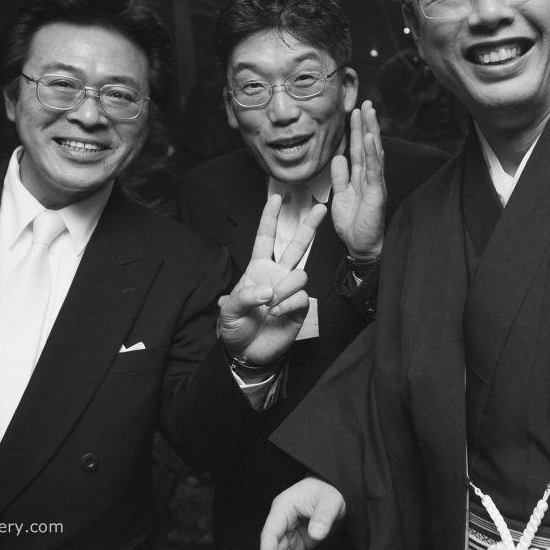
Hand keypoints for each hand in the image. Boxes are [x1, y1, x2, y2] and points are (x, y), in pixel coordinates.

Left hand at [218, 194, 326, 364]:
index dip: (270, 218)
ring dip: (283, 289)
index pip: (265, 238)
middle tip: (321, 208)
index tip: (276, 198)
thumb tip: (269, 290)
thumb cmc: (235, 327)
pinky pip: (301, 297)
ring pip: (300, 274)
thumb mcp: (228, 309)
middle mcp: (277, 276)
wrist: (246, 352)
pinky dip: (286, 305)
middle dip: (309, 226)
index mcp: (257, 269)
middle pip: (296, 246)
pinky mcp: (300, 308)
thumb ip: (245, 295)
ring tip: (269, 306)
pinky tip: (276, 313)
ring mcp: (290, 291)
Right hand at [260, 477, 345, 549]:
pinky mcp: (296, 541)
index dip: (268, 547)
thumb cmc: (326, 491)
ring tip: (301, 548)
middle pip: (273, 544)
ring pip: (280, 549)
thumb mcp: (330, 501)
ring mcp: (288, 532)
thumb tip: (316, 533)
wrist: (332, 491)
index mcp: (282, 507)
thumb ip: (323, 516)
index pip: (271, 532)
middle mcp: (282, 521)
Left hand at [331, 101, 385, 259]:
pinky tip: (369, 139)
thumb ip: (340, 177)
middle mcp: (370, 177)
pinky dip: (371, 154)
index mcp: (361, 177)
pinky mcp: (376, 193)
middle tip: (366, 102)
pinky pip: (374, 170)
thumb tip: (338, 158)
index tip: (356, 111)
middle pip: (368, 145)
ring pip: (373, 153)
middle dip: (367, 123)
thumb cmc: (353, 224)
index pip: (359, 149)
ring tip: (370, 112)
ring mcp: (375, 183)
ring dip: (371, 132)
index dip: (357, 130)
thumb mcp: (340, 196)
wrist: (360, 245)